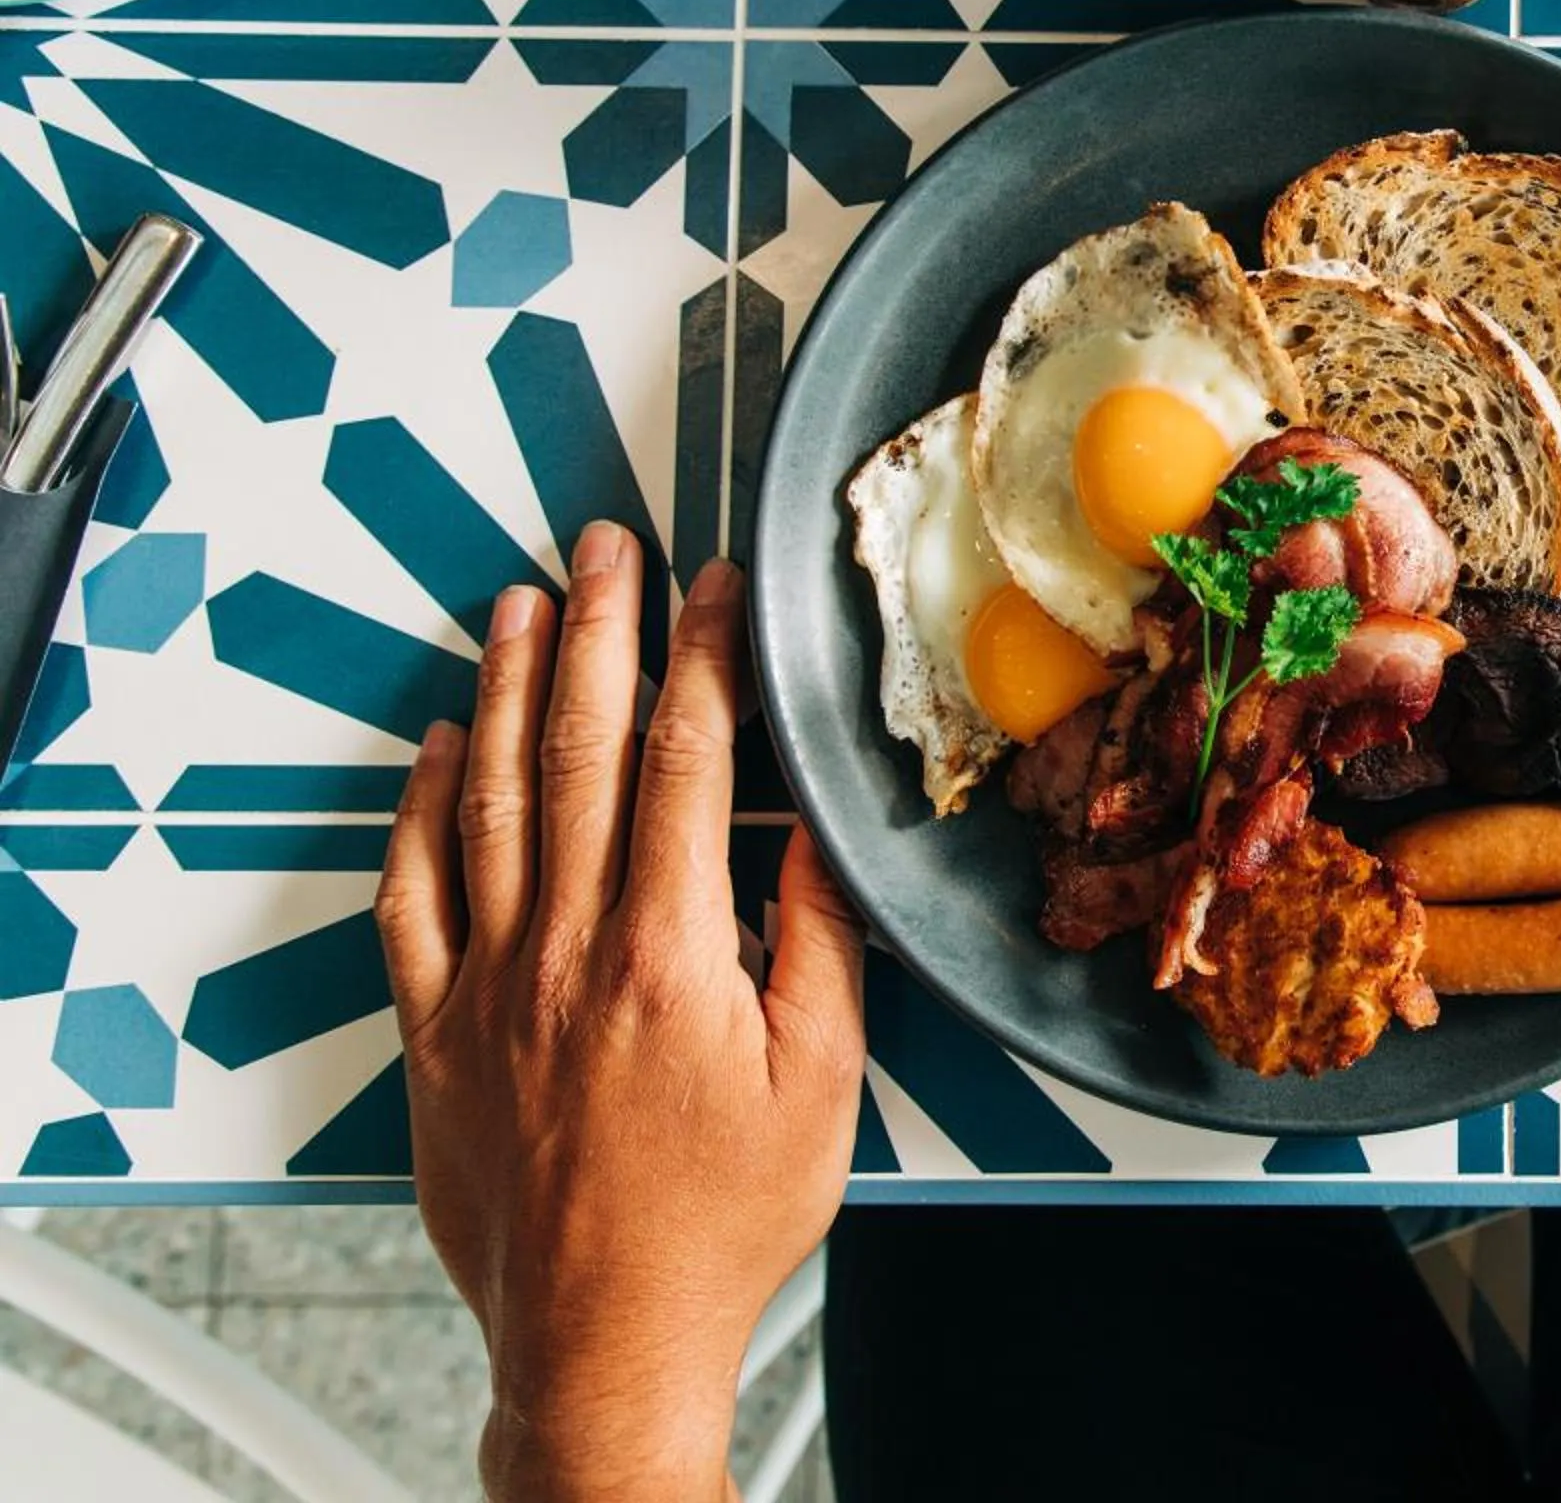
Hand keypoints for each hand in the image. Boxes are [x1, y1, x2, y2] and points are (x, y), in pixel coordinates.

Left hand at [376, 524, 866, 1502]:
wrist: (605, 1337)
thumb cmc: (723, 1222)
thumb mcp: (823, 1080)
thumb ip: (816, 940)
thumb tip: (817, 829)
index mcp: (668, 953)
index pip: (682, 762)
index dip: (700, 659)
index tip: (712, 590)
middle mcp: (564, 950)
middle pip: (574, 753)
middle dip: (596, 634)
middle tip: (605, 551)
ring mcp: (487, 986)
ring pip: (485, 803)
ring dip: (503, 692)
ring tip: (520, 607)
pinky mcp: (435, 1034)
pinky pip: (410, 898)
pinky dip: (416, 812)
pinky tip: (433, 753)